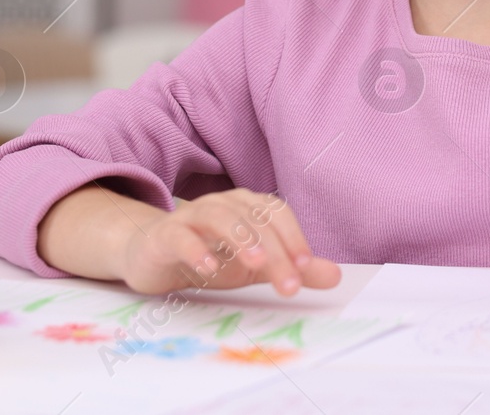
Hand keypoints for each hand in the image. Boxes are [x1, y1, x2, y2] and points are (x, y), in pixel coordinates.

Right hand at [119, 188, 341, 296]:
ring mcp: (192, 215)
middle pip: (254, 221)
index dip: (294, 237)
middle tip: (288, 285)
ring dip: (241, 238)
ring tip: (256, 264)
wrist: (153, 257)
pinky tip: (208, 268)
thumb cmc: (210, 257)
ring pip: (220, 218)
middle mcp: (223, 204)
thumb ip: (292, 269)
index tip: (305, 268)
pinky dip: (196, 249)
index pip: (278, 215)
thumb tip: (335, 276)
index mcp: (248, 207)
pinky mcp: (165, 234)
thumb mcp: (255, 267)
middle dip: (276, 252)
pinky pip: (180, 235)